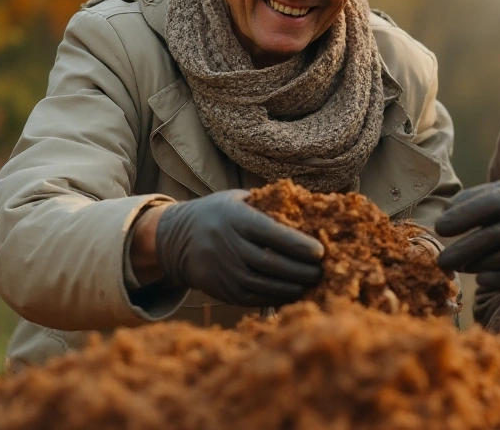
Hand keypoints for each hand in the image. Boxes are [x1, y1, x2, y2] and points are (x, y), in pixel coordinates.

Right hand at [154, 189, 323, 306]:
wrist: (176, 239)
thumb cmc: (218, 214)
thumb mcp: (237, 199)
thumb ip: (267, 204)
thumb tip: (309, 208)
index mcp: (235, 218)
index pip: (271, 233)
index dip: (298, 244)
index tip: (320, 251)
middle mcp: (227, 245)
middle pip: (271, 263)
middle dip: (301, 269)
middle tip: (323, 270)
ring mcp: (223, 271)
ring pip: (264, 284)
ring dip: (292, 286)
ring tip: (313, 283)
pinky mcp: (221, 290)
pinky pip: (253, 298)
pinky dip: (276, 298)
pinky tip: (293, 293)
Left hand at [435, 173, 499, 289]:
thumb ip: (491, 194)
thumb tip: (451, 209)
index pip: (495, 203)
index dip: (465, 215)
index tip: (441, 226)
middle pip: (494, 238)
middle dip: (462, 249)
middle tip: (440, 260)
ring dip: (476, 265)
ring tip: (457, 263)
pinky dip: (496, 280)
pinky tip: (482, 276)